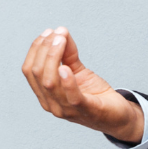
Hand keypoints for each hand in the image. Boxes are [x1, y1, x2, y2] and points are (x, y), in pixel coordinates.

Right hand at [21, 27, 144, 143]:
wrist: (117, 116)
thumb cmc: (95, 94)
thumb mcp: (78, 70)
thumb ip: (68, 53)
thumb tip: (61, 32)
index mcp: (45, 94)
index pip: (29, 70)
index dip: (36, 49)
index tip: (48, 32)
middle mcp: (51, 104)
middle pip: (38, 74)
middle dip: (45, 49)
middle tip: (58, 34)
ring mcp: (67, 111)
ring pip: (50, 83)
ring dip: (54, 57)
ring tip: (62, 41)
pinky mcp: (86, 111)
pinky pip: (72, 98)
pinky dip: (67, 82)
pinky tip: (66, 68)